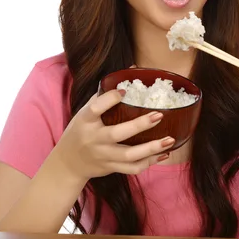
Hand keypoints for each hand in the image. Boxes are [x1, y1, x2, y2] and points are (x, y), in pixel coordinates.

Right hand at [53, 89, 174, 182]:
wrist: (68, 162)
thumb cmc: (81, 130)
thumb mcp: (85, 111)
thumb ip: (105, 94)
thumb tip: (133, 71)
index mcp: (85, 121)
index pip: (95, 108)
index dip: (110, 98)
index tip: (125, 90)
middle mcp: (94, 139)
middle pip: (117, 133)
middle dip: (140, 125)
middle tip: (159, 115)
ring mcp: (103, 155)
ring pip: (129, 155)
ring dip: (151, 148)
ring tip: (169, 140)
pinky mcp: (111, 167)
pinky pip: (132, 168)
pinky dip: (149, 162)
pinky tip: (164, 154)